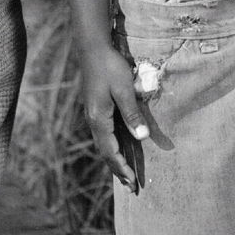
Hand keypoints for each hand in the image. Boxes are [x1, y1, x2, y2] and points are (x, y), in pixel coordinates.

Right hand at [79, 43, 151, 187]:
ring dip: (115, 160)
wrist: (92, 48)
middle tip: (131, 187)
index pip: (111, 151)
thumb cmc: (110, 66)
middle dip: (118, 170)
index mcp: (99, 119)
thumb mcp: (124, 90)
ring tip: (125, 174)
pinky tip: (119, 149)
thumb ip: (132, 114)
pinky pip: (105, 135)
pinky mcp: (96, 109)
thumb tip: (141, 137)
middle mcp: (93, 120)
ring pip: (104, 144)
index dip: (122, 168)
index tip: (133, 183)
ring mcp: (94, 115)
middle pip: (106, 152)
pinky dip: (113, 147)